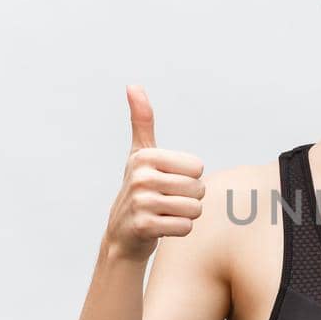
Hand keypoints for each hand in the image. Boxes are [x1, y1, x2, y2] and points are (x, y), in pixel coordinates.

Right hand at [103, 85, 206, 261]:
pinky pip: (185, 227)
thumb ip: (141, 121)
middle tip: (167, 201)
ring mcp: (141, 202)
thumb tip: (133, 85)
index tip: (168, 182)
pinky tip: (162, 227)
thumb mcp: (140, 154)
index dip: (189, 178)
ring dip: (186, 215)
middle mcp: (141, 176)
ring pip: (194, 209)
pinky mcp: (144, 226)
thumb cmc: (139, 189)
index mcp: (145, 156)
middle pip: (198, 188)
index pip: (197, 167)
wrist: (122, 234)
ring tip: (165, 213)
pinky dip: (179, 230)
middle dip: (189, 199)